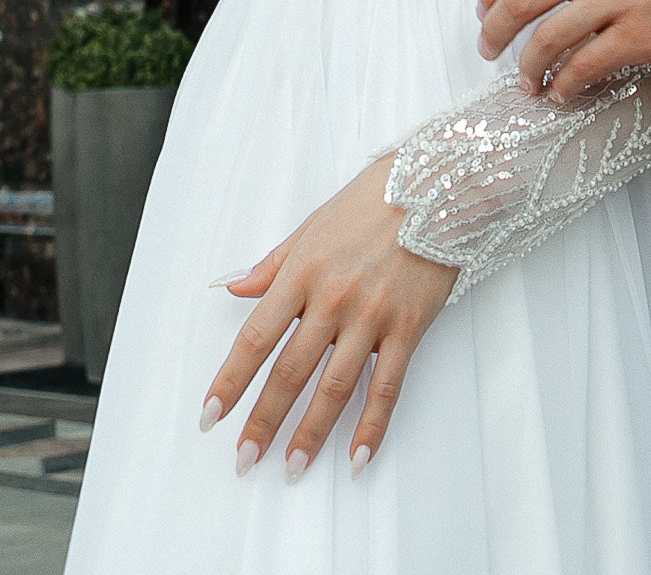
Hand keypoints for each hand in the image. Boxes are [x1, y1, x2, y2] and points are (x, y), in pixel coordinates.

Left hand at [201, 154, 454, 478]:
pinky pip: (387, 387)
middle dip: (264, 420)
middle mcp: (334, 298)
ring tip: (292, 467)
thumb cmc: (372, 200)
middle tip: (244, 458)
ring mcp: (373, 315)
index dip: (231, 380)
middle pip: (290, 371)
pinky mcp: (409, 327)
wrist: (438, 183)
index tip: (211, 413)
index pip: (256, 337)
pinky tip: (357, 457)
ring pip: (334, 388)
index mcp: (303, 271)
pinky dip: (371, 426)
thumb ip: (273, 263)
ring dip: (311, 433)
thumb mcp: (313, 224)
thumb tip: (235, 287)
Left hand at [476, 0, 650, 100]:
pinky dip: (564, 85)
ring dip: (527, 67)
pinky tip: (560, 92)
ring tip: (526, 80)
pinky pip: (585, 66)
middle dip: (496, 31)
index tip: (484, 11)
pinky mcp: (636, 34)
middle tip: (489, 49)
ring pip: (547, 39)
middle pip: (521, 1)